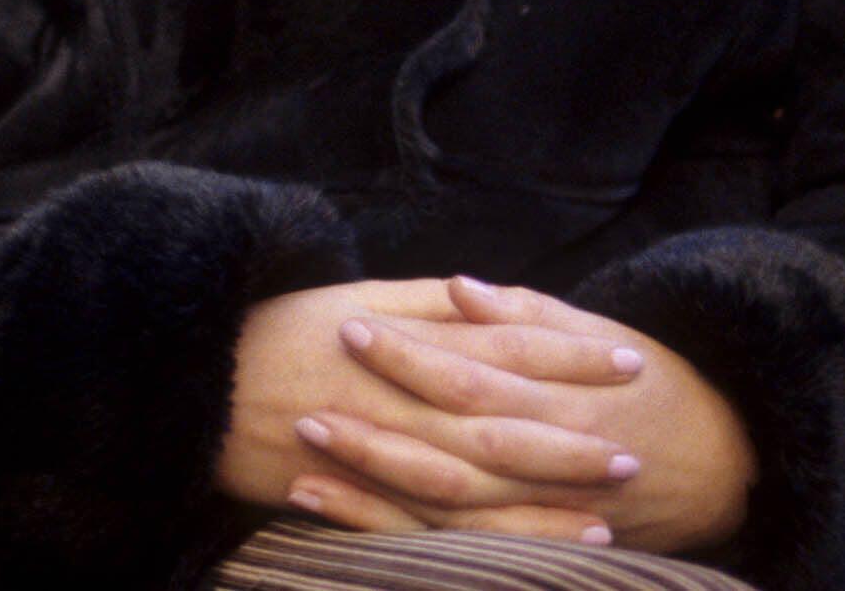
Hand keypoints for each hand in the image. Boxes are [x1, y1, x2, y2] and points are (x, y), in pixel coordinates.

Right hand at [219, 277, 643, 543]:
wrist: (208, 382)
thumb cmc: (285, 330)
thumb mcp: (359, 297)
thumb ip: (429, 306)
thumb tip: (487, 299)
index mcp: (411, 346)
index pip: (509, 350)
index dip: (573, 357)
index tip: (630, 361)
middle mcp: (406, 405)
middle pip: (506, 425)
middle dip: (574, 438)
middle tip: (636, 446)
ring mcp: (385, 458)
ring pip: (481, 488)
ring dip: (547, 499)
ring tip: (611, 505)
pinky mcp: (363, 501)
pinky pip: (436, 530)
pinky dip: (491, 540)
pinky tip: (539, 547)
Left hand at [289, 276, 758, 556]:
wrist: (727, 466)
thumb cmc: (660, 387)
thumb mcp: (606, 337)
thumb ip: (529, 315)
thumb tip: (456, 287)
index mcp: (566, 397)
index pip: (474, 374)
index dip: (412, 352)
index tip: (353, 325)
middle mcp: (552, 461)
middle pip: (452, 441)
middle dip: (378, 416)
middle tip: (310, 389)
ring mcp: (541, 511)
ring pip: (446, 501)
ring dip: (372, 477)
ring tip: (308, 447)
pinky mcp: (531, 543)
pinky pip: (453, 543)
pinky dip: (387, 528)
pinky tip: (332, 509)